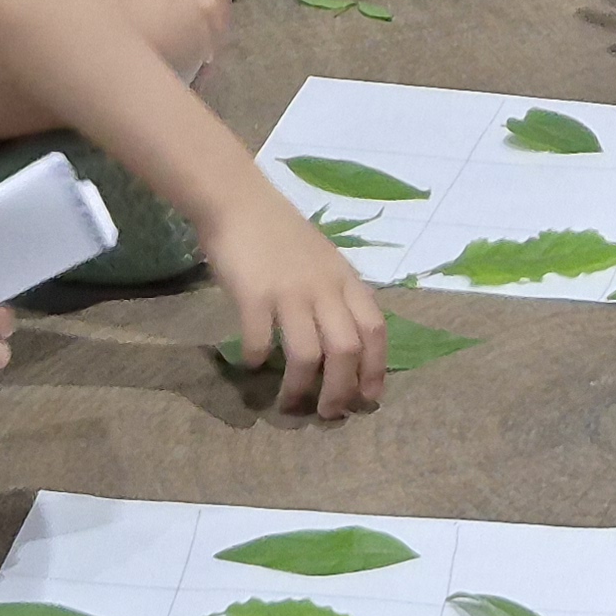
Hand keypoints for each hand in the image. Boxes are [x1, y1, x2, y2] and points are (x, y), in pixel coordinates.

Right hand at [205, 187, 387, 417]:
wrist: (239, 201)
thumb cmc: (281, 232)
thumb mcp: (324, 260)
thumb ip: (336, 295)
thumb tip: (345, 343)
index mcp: (346, 280)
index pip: (375, 330)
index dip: (376, 369)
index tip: (368, 398)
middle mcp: (324, 288)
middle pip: (346, 351)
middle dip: (341, 391)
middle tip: (329, 414)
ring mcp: (289, 292)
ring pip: (307, 355)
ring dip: (300, 388)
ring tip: (288, 404)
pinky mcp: (254, 295)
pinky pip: (260, 340)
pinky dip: (257, 359)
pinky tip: (251, 364)